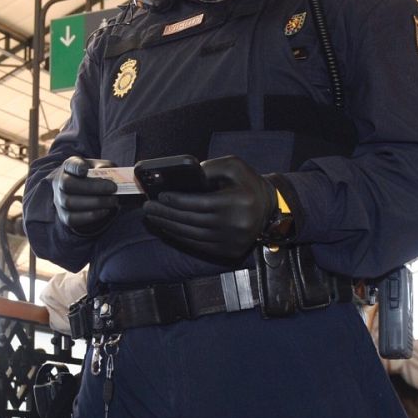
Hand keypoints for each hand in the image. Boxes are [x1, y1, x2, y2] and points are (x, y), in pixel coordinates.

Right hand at [52, 156, 118, 235]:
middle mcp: (59, 182)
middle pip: (68, 184)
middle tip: (113, 188)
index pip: (68, 165)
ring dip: (95, 203)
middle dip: (92, 187)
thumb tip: (108, 175)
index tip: (85, 169)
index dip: (75, 167)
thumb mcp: (100, 168)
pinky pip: (73, 218)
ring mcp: (59, 200)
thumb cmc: (93, 177)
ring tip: (112, 201)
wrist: (86, 194)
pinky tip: (105, 210)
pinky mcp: (63, 216)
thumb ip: (105, 168)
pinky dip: (91, 215)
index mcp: (68, 166)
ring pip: (70, 203)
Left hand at [142, 156, 274, 264]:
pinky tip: (168, 228)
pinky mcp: (229, 251)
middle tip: (148, 208)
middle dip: (166, 214)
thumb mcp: (233, 166)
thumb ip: (210, 167)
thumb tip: (184, 178)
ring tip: (153, 217)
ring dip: (169, 226)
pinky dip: (180, 237)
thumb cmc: (247, 184)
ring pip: (192, 235)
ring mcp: (231, 241)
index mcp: (237, 202)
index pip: (199, 203)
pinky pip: (198, 245)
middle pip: (191, 220)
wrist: (269, 208)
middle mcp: (235, 224)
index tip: (160, 196)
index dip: (176, 201)